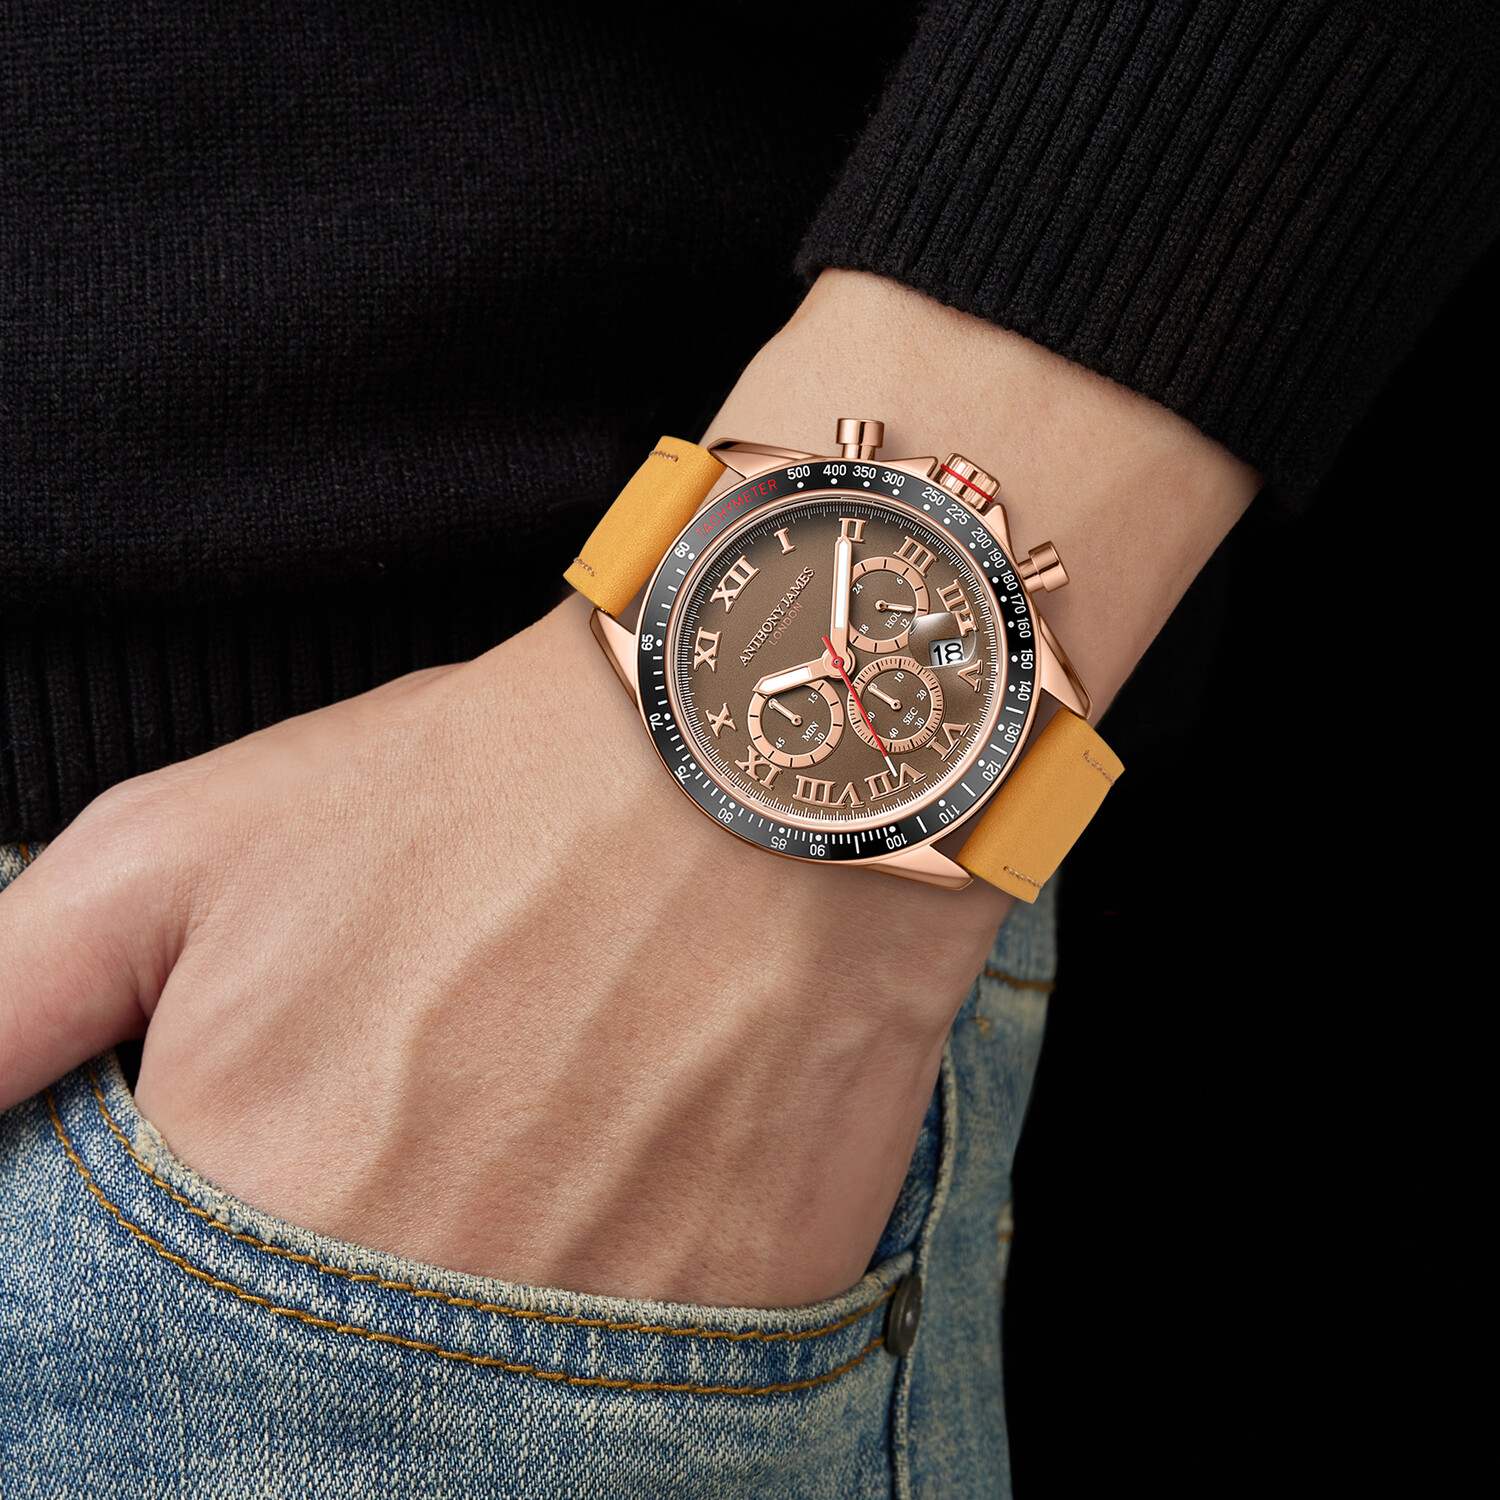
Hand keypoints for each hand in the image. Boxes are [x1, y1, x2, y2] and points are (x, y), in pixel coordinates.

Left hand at [2, 268, 1255, 1310]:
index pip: (154, 1369)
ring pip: (496, 1400)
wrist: (761, 762)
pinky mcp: (752, 1317)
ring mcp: (608, 1331)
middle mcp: (425, 1305)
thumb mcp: (185, 845)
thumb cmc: (483, 787)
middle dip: (358, 1274)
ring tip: (537, 1138)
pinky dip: (626, 1292)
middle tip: (430, 1144)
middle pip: (332, 1392)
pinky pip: (650, 1374)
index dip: (212, 1284)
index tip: (297, 1183)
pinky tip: (637, 1161)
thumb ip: (6, 1002)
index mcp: (258, 1199)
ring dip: (492, 1285)